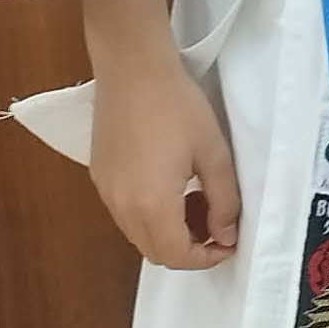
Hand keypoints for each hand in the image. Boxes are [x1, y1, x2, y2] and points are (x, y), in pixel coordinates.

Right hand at [82, 0, 239, 269]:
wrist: (133, 69)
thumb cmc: (179, 107)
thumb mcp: (214, 153)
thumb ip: (224, 201)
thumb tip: (226, 237)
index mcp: (151, 204)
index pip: (177, 256)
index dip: (206, 258)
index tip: (229, 242)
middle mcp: (121, 207)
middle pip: (155, 252)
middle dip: (190, 248)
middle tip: (217, 221)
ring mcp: (105, 193)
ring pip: (139, 235)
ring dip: (170, 232)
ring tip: (197, 200)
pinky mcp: (98, 178)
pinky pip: (126, 214)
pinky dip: (150, 215)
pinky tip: (171, 185)